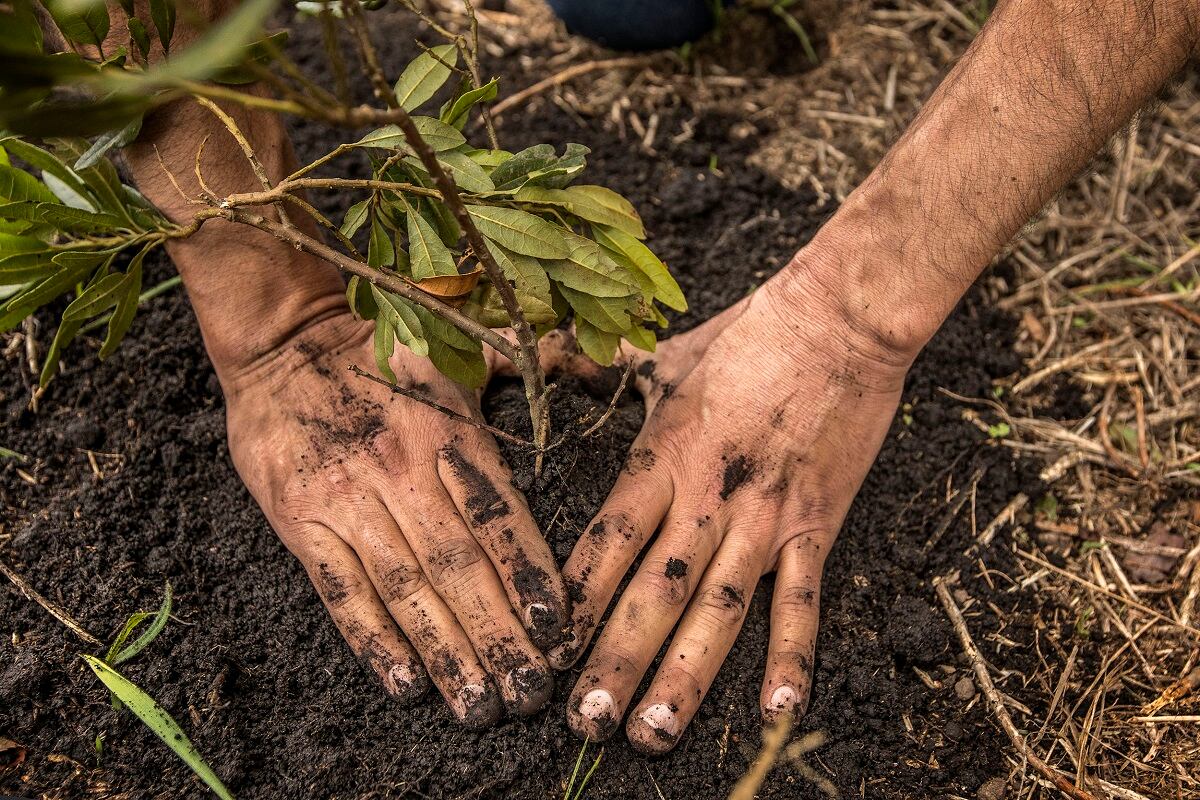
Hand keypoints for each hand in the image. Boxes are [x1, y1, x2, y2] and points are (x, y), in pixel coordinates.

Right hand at [219, 311, 567, 725]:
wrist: (286, 336)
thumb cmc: (388, 352)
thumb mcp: (467, 353)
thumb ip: (538, 366)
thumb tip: (611, 367)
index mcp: (451, 434)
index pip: (500, 518)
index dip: (530, 578)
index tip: (559, 632)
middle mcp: (403, 471)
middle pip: (459, 568)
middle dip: (498, 636)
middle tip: (528, 694)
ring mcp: (349, 498)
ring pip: (406, 589)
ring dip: (446, 652)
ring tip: (478, 706)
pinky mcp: (300, 520)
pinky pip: (341, 590)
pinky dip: (373, 640)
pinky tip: (406, 681)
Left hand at [545, 251, 914, 751]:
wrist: (840, 318)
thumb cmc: (749, 332)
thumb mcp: (668, 357)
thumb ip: (612, 377)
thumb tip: (561, 362)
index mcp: (663, 455)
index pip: (606, 541)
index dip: (573, 601)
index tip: (544, 652)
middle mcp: (706, 496)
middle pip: (652, 591)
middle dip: (615, 660)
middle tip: (584, 723)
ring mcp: (763, 516)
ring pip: (717, 610)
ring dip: (684, 677)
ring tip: (652, 733)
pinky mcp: (815, 525)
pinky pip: (803, 600)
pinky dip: (791, 656)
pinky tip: (776, 711)